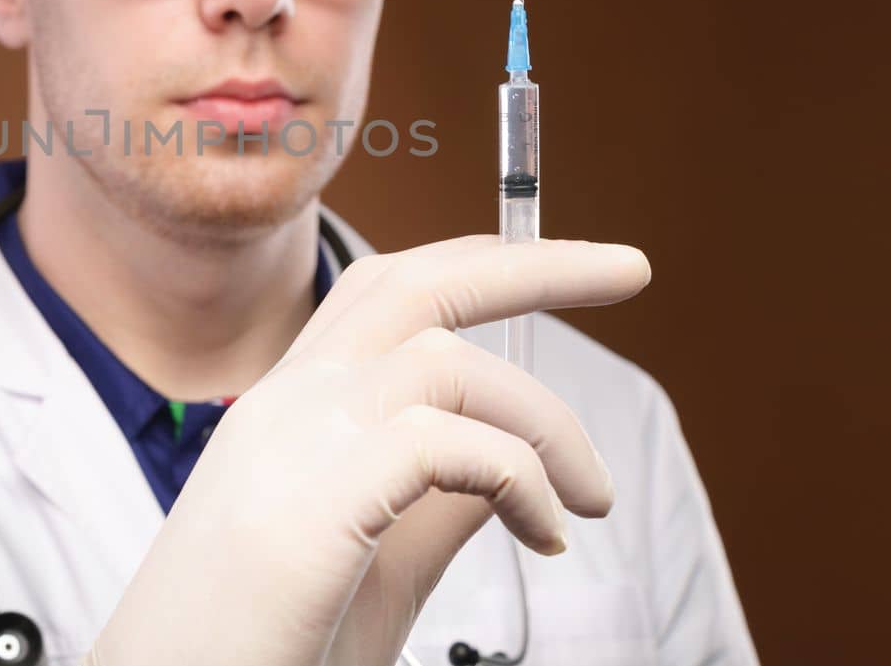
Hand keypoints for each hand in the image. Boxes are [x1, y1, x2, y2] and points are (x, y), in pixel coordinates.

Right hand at [84, 234, 650, 665]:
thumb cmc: (262, 649)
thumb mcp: (375, 567)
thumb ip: (438, 504)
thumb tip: (521, 468)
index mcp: (289, 408)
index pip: (385, 293)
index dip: (476, 266)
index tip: (556, 268)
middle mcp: (285, 401)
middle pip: (415, 283)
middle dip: (533, 263)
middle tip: (628, 269)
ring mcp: (293, 439)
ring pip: (447, 361)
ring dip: (544, 421)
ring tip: (588, 499)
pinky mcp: (314, 496)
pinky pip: (450, 443)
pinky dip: (522, 479)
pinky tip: (544, 532)